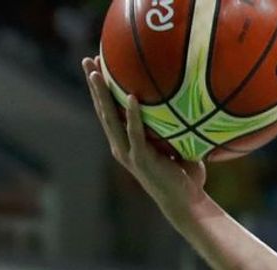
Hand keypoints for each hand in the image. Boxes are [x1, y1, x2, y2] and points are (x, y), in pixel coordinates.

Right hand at [81, 55, 206, 217]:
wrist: (186, 202)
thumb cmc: (185, 175)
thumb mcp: (178, 145)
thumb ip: (174, 126)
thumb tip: (189, 99)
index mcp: (126, 143)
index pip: (109, 111)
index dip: (101, 90)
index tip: (96, 66)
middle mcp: (121, 147)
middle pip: (102, 110)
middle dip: (94, 85)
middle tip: (87, 60)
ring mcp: (129, 153)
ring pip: (110, 119)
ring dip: (103, 95)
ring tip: (96, 73)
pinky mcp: (141, 160)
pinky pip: (136, 133)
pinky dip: (134, 116)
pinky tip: (133, 97)